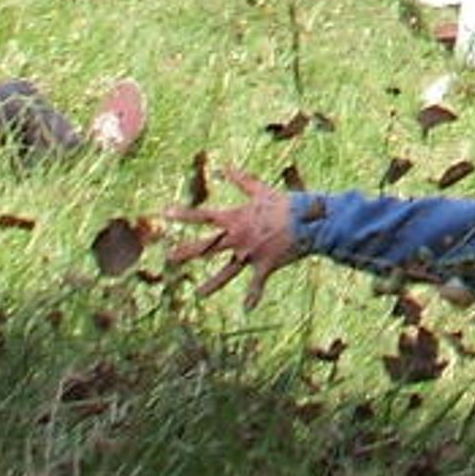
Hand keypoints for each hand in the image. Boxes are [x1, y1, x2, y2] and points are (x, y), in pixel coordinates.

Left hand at [159, 163, 302, 308]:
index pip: (203, 216)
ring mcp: (250, 254)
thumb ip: (241, 180)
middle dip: (187, 252)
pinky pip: (257, 284)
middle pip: (207, 247)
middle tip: (169, 258)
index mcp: (236, 219)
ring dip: (212, 285)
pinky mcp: (265, 266)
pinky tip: (247, 309)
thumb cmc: (286, 203)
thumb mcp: (262, 189)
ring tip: (198, 295)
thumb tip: (223, 166)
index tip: (164, 212)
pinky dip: (253, 297)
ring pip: (226, 273)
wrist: (310, 221)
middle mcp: (239, 238)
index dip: (183, 214)